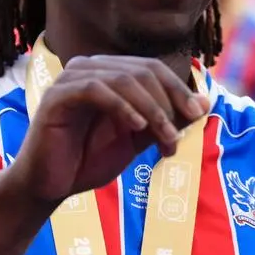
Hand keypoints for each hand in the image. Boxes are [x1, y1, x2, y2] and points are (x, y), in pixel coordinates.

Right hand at [8, 56, 210, 205]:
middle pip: (142, 70)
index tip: (197, 116)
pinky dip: (122, 106)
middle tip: (177, 137)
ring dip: (152, 110)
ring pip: (123, 78)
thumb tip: (205, 103)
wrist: (49, 186)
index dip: (178, 90)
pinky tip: (137, 127)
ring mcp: (70, 79)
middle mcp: (89, 68)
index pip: (152, 68)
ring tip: (164, 139)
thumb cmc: (88, 161)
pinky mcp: (57, 96)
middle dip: (168, 103)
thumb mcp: (137, 139)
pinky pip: (96, 90)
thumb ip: (166, 120)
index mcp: (108, 74)